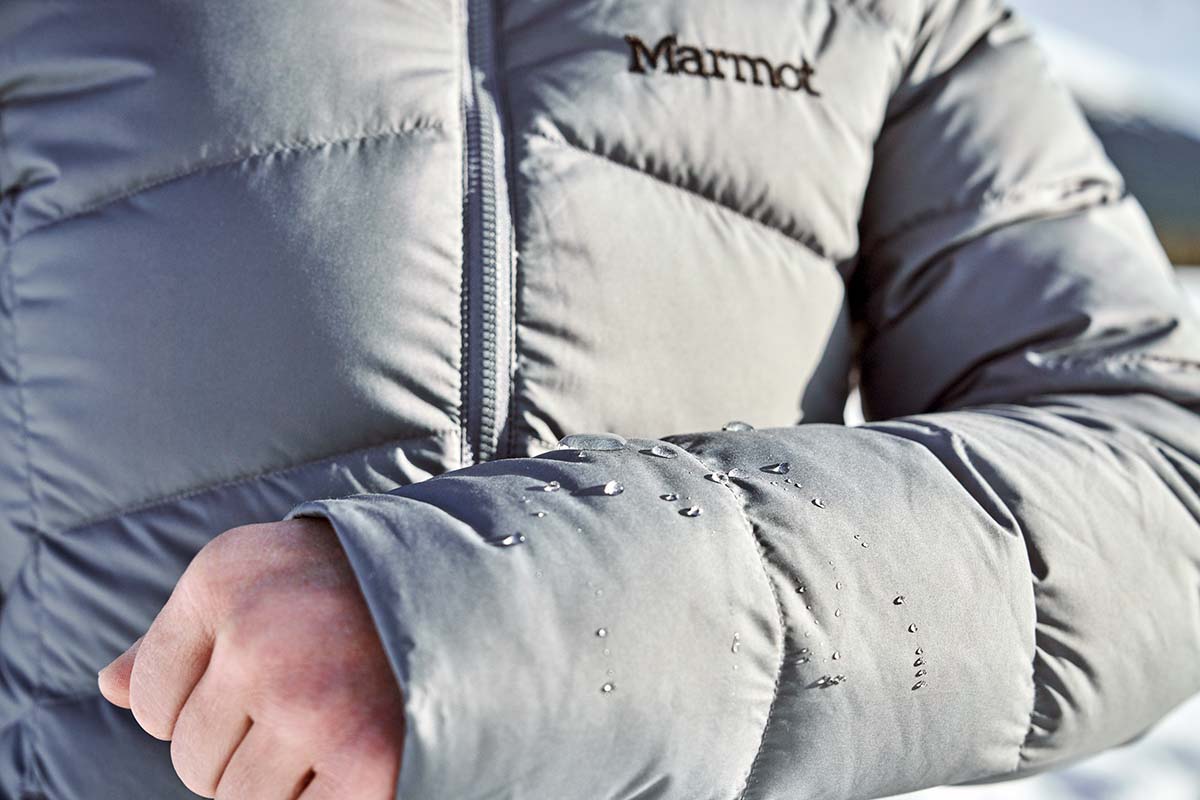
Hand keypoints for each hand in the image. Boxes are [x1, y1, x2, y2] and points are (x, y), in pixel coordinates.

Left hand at [98, 519, 403, 798]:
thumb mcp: (266, 578)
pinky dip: (325, 796)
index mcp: (224, 577)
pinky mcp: (362, 757)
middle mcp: (259, 634)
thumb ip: (185, 633)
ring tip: (338, 723)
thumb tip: (107, 686)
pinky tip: (361, 749)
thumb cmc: (359, 586)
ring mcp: (310, 699)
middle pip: (189, 758)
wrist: (483, 583)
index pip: (145, 697)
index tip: (264, 677)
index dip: (199, 704)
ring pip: (236, 798)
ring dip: (281, 781)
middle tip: (312, 703)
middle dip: (241, 749)